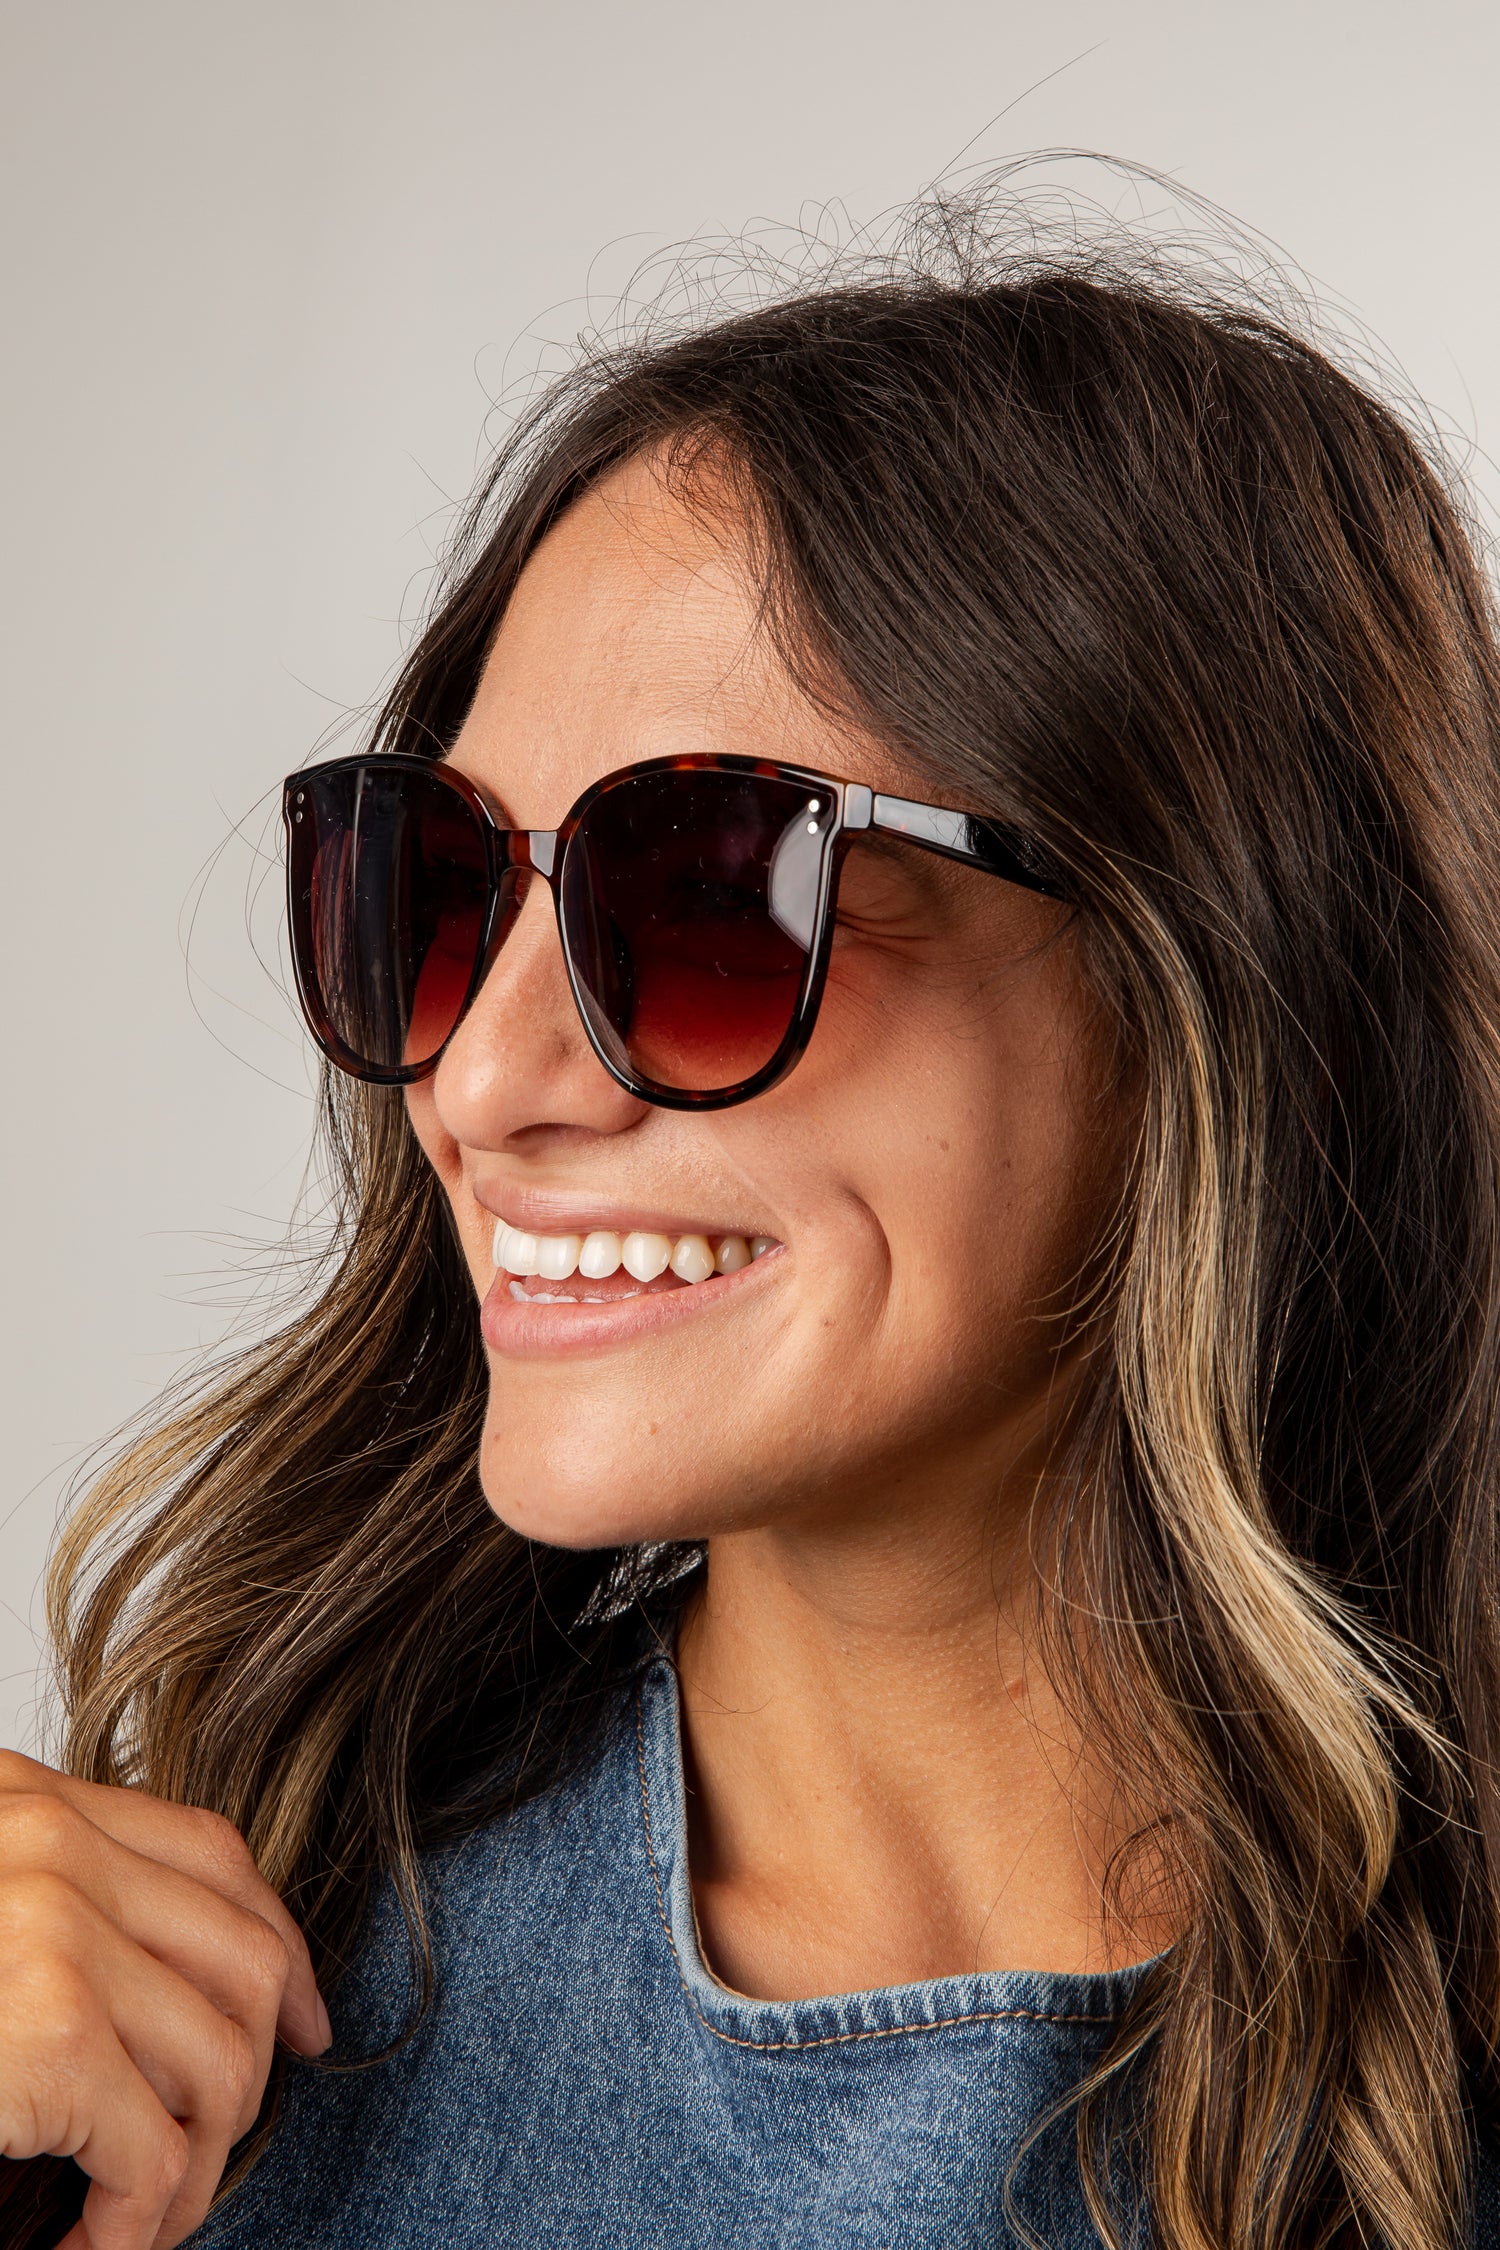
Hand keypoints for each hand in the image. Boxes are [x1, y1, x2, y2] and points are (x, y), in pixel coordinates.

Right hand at [0, 1751, 329, 2249]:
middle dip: (251, 2076)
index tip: (305, 2023)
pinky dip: (140, 2229)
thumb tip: (173, 1990)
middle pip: (246, 1958)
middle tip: (203, 2159)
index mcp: (28, 1804)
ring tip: (133, 2223)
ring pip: (222, 2065)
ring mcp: (56, 1930)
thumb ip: (46, 1903)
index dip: (278, 1948)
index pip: (219, 1855)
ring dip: (191, 2172)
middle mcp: (52, 1845)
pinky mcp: (52, 2038)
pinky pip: (156, 2154)